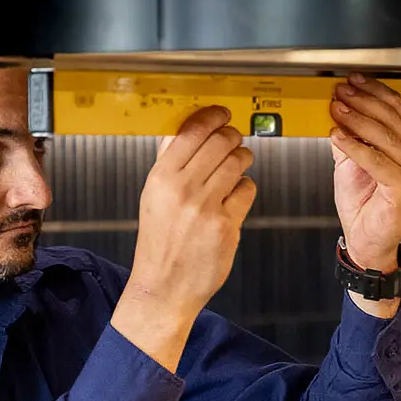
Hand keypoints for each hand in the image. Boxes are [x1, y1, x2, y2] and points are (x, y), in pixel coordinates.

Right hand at [111, 106, 258, 370]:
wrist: (163, 287)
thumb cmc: (159, 240)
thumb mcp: (152, 197)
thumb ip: (168, 162)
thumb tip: (183, 128)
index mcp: (160, 178)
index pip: (191, 131)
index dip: (212, 116)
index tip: (222, 113)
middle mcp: (182, 190)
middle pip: (220, 141)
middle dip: (232, 136)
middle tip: (233, 140)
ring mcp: (206, 208)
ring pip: (238, 162)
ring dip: (242, 158)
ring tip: (236, 165)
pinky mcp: (227, 226)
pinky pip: (247, 189)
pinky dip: (244, 188)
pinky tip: (234, 197)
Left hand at [330, 73, 400, 312]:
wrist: (366, 239)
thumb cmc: (364, 203)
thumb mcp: (351, 161)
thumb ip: (348, 135)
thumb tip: (336, 108)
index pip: (396, 109)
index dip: (374, 91)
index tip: (352, 81)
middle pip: (391, 118)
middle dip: (362, 102)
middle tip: (341, 92)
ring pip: (383, 136)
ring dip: (356, 120)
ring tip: (336, 110)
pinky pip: (377, 160)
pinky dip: (354, 146)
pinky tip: (337, 136)